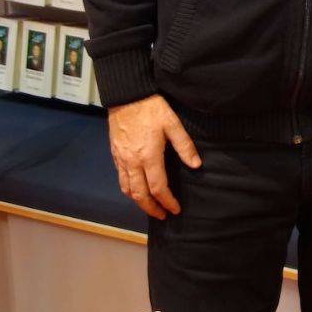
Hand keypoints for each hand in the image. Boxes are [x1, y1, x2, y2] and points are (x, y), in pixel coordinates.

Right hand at [107, 94, 200, 219]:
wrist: (127, 96)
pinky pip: (120, 178)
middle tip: (162, 215)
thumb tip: (196, 165)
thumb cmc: (152, 108)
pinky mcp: (115, 154)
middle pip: (139, 194)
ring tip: (149, 206)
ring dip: (138, 202)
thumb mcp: (173, 124)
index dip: (167, 201)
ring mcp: (121, 159)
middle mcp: (132, 162)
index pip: (158, 188)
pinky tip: (136, 189)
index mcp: (148, 156)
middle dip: (151, 208)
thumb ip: (184, 146)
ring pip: (126, 189)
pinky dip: (128, 189)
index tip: (175, 209)